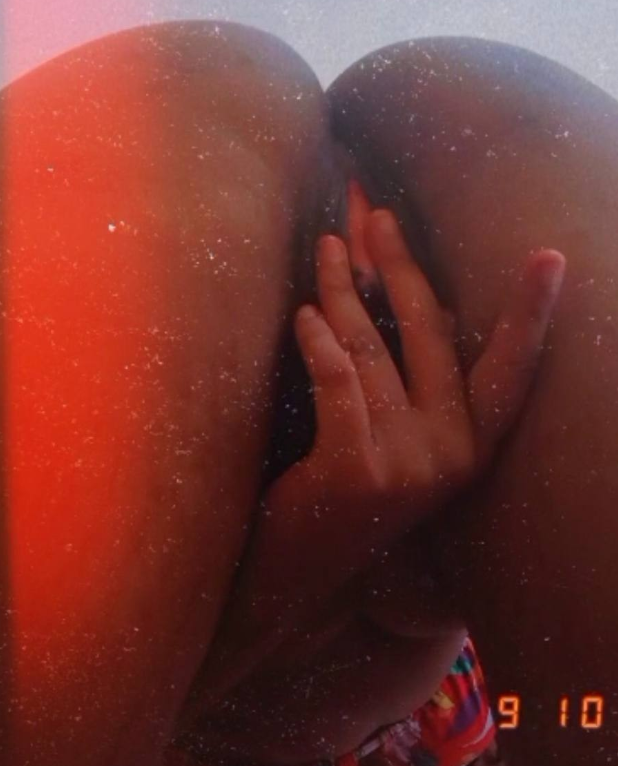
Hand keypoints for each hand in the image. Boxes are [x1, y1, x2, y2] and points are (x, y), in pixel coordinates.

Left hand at [175, 210, 563, 725]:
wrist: (298, 575)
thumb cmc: (342, 494)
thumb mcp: (386, 439)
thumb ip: (396, 380)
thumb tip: (377, 293)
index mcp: (469, 448)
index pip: (510, 371)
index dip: (529, 314)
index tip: (550, 258)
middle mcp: (449, 456)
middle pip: (429, 334)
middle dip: (399, 264)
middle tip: (375, 214)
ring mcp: (404, 467)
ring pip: (371, 347)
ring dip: (340, 290)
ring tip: (326, 251)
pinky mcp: (352, 472)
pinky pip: (338, 379)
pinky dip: (317, 339)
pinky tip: (302, 314)